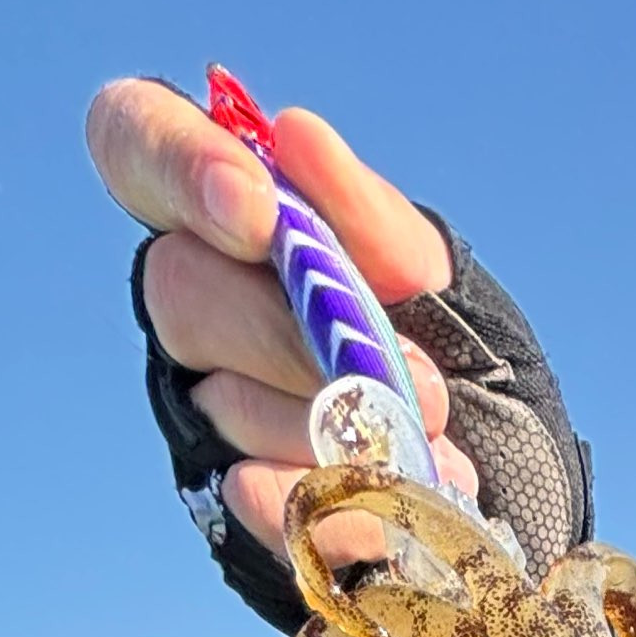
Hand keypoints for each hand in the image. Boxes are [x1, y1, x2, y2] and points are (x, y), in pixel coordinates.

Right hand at [86, 80, 481, 564]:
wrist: (500, 483)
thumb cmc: (455, 356)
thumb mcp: (435, 278)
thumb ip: (370, 219)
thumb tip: (295, 135)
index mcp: (234, 215)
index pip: (135, 139)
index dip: (176, 164)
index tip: (258, 213)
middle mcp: (197, 302)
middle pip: (181, 289)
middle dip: (291, 333)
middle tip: (395, 372)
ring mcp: (205, 401)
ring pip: (220, 398)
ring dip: (328, 421)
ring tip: (422, 436)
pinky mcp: (230, 495)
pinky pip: (250, 493)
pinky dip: (322, 494)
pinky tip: (380, 501)